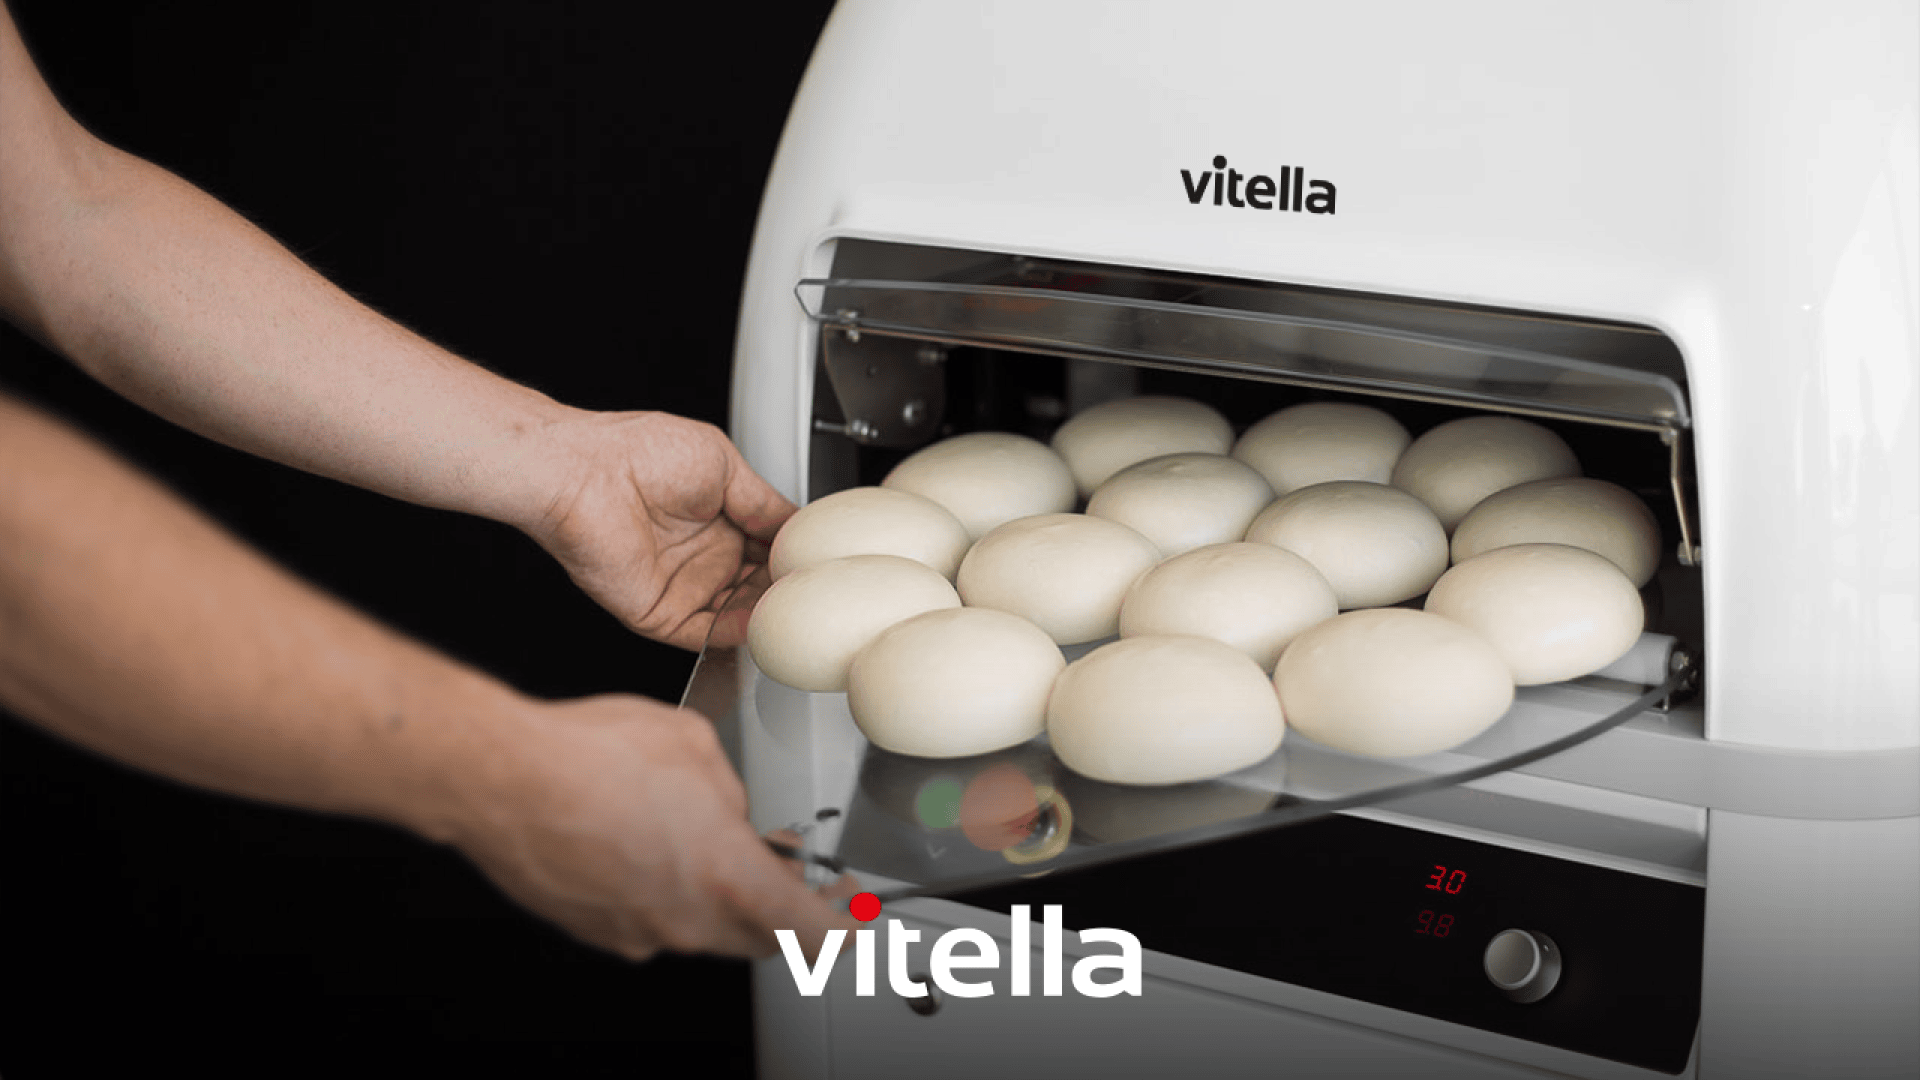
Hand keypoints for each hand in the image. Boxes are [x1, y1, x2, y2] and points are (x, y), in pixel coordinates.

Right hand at [451, 693, 860, 961]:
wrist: (504, 779)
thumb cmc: (592, 757)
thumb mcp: (697, 749)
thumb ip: (732, 793)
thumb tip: (729, 810)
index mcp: (730, 880)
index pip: (813, 933)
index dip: (845, 930)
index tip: (857, 921)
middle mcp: (687, 921)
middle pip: (762, 939)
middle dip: (786, 910)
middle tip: (796, 875)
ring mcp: (638, 932)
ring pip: (702, 928)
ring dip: (719, 896)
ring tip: (705, 842)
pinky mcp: (596, 930)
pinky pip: (650, 919)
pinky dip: (664, 892)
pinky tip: (646, 843)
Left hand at [525, 411, 794, 650]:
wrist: (582, 473)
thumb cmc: (637, 453)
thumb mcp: (723, 463)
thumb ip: (764, 502)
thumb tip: (796, 525)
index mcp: (717, 517)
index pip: (768, 548)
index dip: (792, 555)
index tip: (818, 560)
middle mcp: (700, 555)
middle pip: (758, 585)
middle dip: (785, 587)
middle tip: (811, 585)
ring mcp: (681, 586)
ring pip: (738, 613)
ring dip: (767, 612)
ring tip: (794, 604)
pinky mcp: (658, 612)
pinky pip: (705, 634)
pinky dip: (736, 634)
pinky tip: (761, 620)